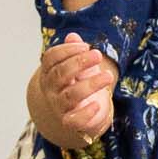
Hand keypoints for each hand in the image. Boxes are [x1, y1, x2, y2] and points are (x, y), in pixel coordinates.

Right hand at [29, 34, 116, 148]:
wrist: (82, 111)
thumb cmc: (79, 83)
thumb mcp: (79, 65)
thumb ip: (76, 51)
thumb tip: (73, 36)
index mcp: (50, 71)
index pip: (51, 58)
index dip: (67, 50)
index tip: (86, 46)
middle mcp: (51, 89)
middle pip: (60, 74)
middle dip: (79, 63)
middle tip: (98, 55)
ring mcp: (59, 106)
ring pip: (71, 95)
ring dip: (90, 84)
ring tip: (107, 76)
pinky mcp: (70, 122)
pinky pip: (74, 120)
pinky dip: (85, 113)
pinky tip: (97, 104)